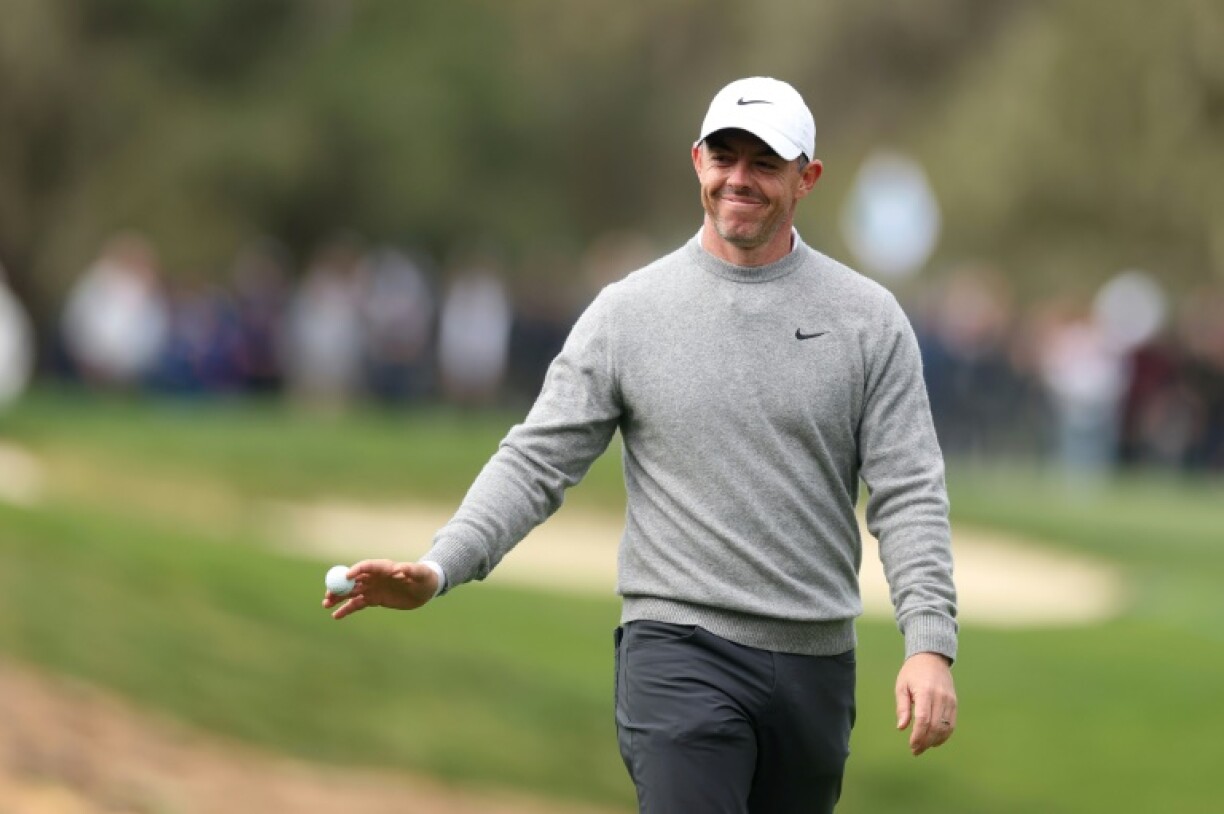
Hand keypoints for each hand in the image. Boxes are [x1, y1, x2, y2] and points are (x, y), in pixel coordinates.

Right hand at [322, 559, 438, 619]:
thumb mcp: (420, 573)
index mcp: (384, 567)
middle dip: (339, 586)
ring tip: (326, 604)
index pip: (366, 567)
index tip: (345, 577)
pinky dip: (347, 609)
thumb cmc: (424, 577)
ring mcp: (373, 588)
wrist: (425, 589)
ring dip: (338, 597)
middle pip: (353, 580)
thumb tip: (400, 568)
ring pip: (351, 592)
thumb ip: (410, 570)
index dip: (355, 570)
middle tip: (328, 594)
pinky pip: (357, 604)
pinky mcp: (374, 599)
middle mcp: (375, 577)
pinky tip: (336, 616)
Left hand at [895, 651, 956, 755]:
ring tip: (923, 747)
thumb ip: (902, 707)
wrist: (932, 658)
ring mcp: (950, 700)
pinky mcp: (955, 703)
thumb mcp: (902, 686)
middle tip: (915, 750)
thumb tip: (902, 727)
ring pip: (946, 728)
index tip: (912, 745)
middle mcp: (940, 697)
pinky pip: (952, 724)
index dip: (918, 736)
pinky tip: (935, 740)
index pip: (923, 719)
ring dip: (935, 741)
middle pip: (935, 726)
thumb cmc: (912, 672)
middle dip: (925, 742)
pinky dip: (945, 735)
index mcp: (924, 692)